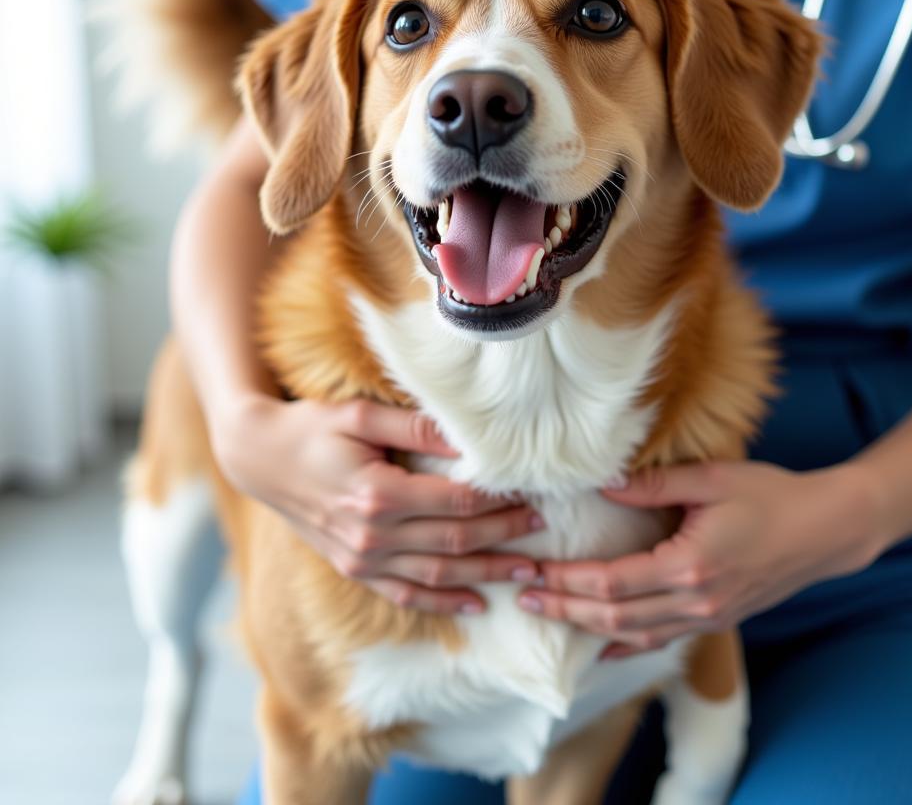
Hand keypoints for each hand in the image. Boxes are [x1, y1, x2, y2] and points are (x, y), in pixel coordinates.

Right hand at [213, 394, 543, 613]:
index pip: (456, 502)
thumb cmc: (311, 428)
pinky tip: (477, 605)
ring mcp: (361, 559)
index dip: (498, 500)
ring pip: (439, 574)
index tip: (530, 493)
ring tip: (527, 570)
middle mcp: (371, 535)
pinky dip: (443, 602)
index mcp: (377, 494)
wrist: (259, 459)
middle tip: (543, 529)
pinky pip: (406, 594)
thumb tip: (468, 436)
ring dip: (486, 573)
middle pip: (455, 539)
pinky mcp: (354, 569)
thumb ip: (415, 427)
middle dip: (504, 536)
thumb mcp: (359, 415)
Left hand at [518, 460, 881, 656]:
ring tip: (550, 616)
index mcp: (690, 566)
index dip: (566, 580)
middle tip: (523, 598)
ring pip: (634, 635)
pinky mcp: (717, 619)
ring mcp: (708, 617)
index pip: (610, 582)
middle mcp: (696, 603)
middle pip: (613, 616)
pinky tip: (602, 646)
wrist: (827, 530)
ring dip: (588, 628)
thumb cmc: (773, 496)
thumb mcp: (712, 480)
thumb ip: (653, 486)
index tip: (532, 572)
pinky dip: (626, 644)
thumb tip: (601, 484)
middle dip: (564, 609)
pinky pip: (661, 640)